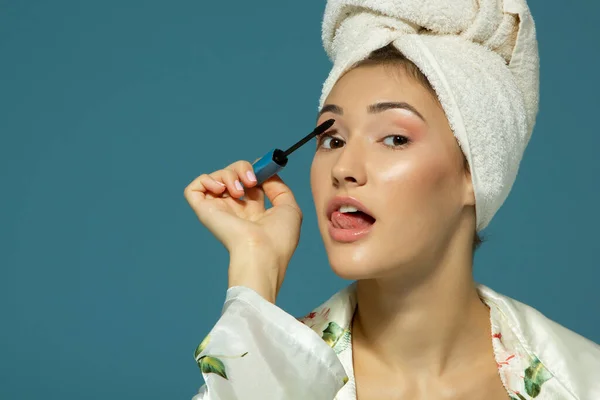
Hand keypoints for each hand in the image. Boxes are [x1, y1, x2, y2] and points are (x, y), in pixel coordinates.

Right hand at [184, 160, 302, 301]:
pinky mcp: (204, 210)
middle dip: (242, 167)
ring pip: (216, 177)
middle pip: (232, 174)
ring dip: (229, 174)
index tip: (263, 170)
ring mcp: (218, 209)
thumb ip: (279, 188)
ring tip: (239, 192)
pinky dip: (206, 180)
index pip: (248, 182)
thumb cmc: (278, 237)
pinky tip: (221, 189)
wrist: (262, 252)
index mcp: (254, 211)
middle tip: (251, 180)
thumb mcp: (289, 207)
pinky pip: (194, 188)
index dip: (255, 171)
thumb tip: (265, 174)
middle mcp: (234, 209)